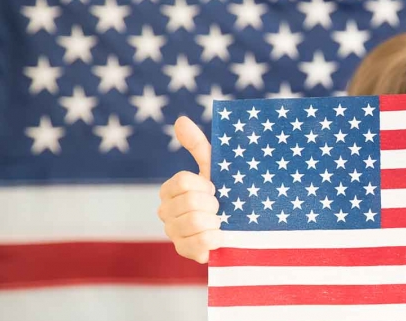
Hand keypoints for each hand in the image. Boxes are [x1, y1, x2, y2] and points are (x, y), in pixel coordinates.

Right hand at [157, 116, 222, 262]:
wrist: (240, 226)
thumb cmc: (226, 194)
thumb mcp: (214, 169)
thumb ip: (197, 146)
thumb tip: (181, 120)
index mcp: (170, 189)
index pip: (183, 181)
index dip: (205, 185)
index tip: (215, 189)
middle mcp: (165, 211)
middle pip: (191, 203)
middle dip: (214, 205)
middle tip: (221, 209)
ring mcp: (172, 233)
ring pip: (196, 222)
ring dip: (216, 222)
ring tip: (220, 223)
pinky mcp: (184, 252)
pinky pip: (199, 245)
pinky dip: (215, 241)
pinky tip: (220, 238)